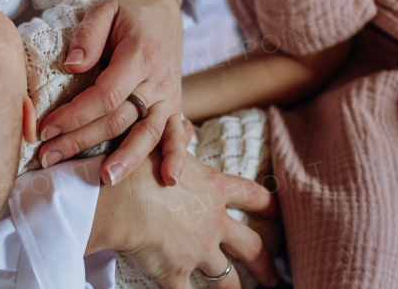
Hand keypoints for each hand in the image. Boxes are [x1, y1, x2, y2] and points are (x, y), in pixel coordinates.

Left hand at [38, 0, 187, 185]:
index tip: (46, 129)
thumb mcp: (105, 9)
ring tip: (103, 179)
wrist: (163, 11)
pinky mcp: (175, 105)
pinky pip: (178, 134)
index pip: (105, 95)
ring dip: (126, 159)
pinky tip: (168, 180)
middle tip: (49, 158)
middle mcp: (158, 80)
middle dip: (82, 141)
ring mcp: (169, 96)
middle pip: (119, 119)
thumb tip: (71, 66)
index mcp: (139, 55)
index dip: (75, 115)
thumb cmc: (128, 13)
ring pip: (148, 133)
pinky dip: (176, 157)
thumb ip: (88, 34)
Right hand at [87, 151, 278, 287]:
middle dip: (264, 262)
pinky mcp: (177, 273)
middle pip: (251, 246)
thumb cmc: (138, 165)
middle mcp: (213, 223)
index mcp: (214, 190)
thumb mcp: (163, 142)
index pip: (252, 196)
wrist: (120, 198)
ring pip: (226, 279)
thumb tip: (184, 125)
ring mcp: (199, 251)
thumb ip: (178, 137)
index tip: (278, 213)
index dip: (268, 205)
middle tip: (273, 275)